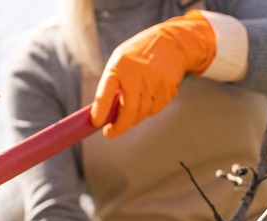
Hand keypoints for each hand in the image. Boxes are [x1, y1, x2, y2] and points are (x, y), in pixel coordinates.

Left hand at [91, 10, 216, 136]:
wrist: (170, 42)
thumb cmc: (136, 58)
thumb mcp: (119, 64)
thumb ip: (111, 86)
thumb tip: (104, 116)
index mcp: (118, 68)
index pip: (106, 93)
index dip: (100, 110)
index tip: (97, 123)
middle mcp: (137, 76)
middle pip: (128, 111)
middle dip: (119, 127)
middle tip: (110, 132)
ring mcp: (155, 83)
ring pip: (142, 114)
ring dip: (134, 116)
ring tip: (133, 104)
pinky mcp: (168, 89)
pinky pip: (155, 109)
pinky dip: (149, 109)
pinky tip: (149, 95)